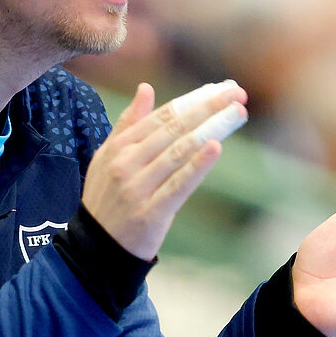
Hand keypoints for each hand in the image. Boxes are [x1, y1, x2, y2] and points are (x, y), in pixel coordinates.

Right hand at [82, 82, 246, 260]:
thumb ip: (128, 123)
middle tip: (239, 94)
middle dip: (209, 108)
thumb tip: (146, 87)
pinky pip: (178, 184)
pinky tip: (216, 147)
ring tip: (237, 114)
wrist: (96, 248)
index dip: (195, 100)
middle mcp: (126, 164)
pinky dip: (197, 165)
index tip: (222, 88)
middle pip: (174, 128)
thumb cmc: (107, 199)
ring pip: (179, 151)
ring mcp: (137, 188)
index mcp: (118, 147)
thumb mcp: (107, 157)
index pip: (163, 116)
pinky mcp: (150, 213)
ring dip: (212, 129)